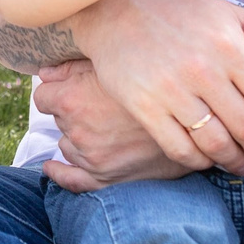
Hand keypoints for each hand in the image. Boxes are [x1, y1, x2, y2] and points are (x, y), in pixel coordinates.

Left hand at [33, 60, 220, 190]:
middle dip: (73, 110)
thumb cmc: (156, 78)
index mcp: (74, 100)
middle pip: (59, 119)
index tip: (68, 86)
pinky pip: (72, 181)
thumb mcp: (115, 62)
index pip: (44, 96)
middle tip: (99, 100)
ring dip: (77, 135)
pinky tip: (53, 167)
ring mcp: (93, 159)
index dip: (56, 89)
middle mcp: (79, 131)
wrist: (199, 115)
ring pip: (68, 144)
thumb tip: (44, 74)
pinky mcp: (107, 179)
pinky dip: (60, 173)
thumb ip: (73, 67)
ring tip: (105, 123)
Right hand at [72, 0, 243, 174]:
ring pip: (216, 144)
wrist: (115, 10)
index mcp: (229, 46)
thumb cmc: (181, 13)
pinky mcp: (144, 107)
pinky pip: (180, 148)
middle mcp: (203, 69)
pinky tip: (209, 161)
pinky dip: (200, 161)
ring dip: (237, 163)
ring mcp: (171, 90)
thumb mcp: (231, 16)